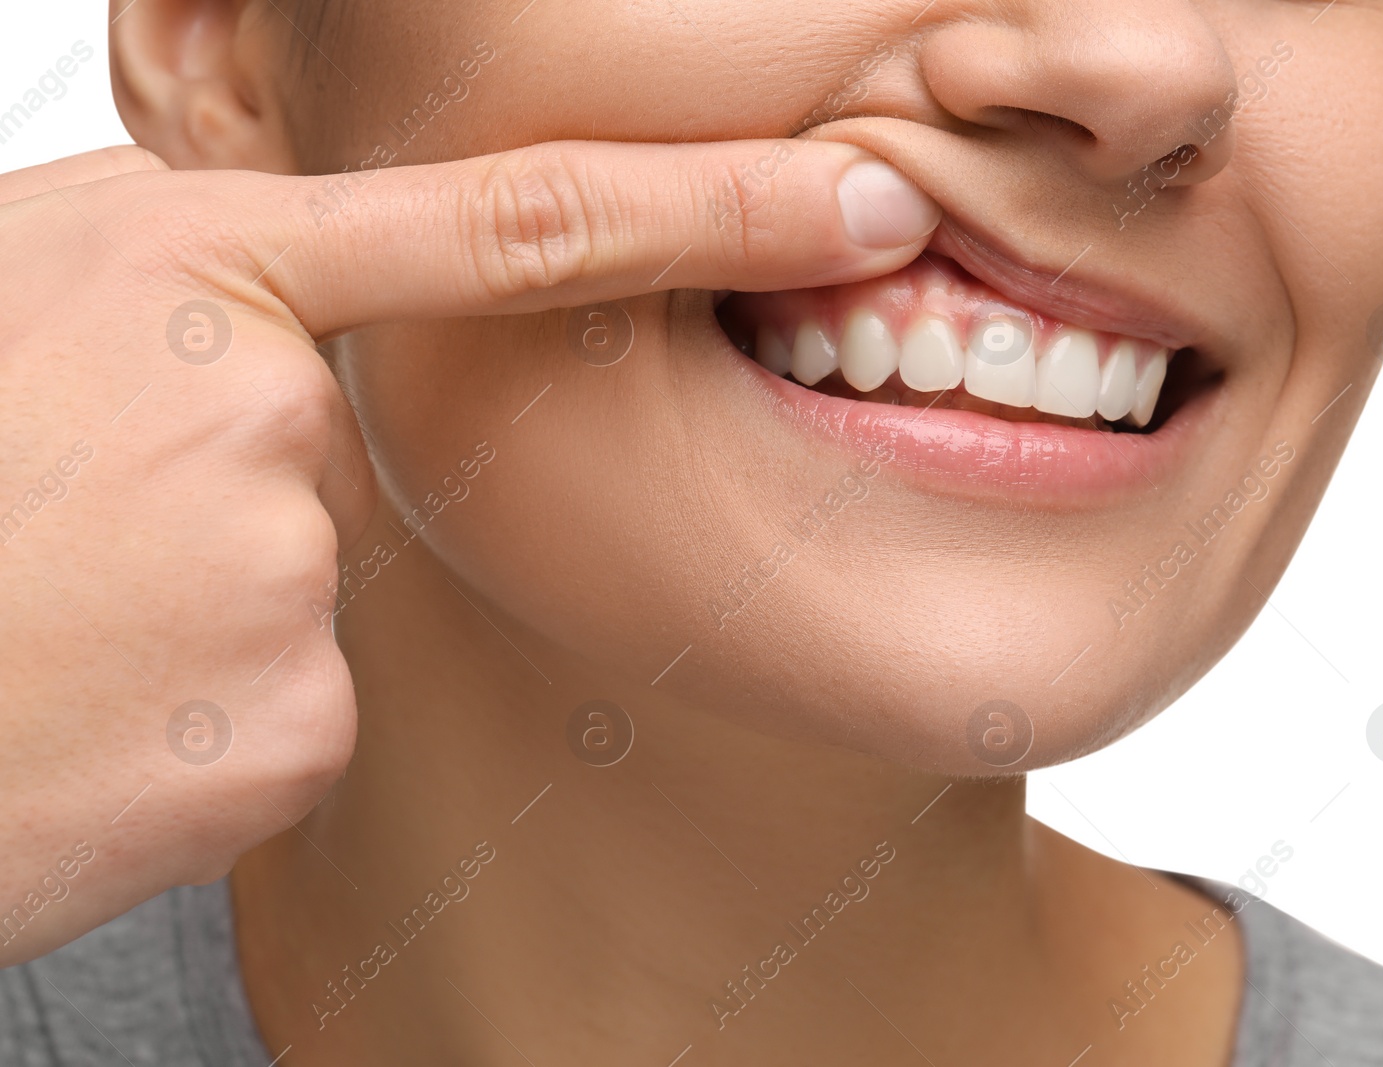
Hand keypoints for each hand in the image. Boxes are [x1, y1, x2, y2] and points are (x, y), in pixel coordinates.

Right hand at [0, 140, 937, 963]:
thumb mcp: (17, 306)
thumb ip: (189, 283)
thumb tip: (295, 311)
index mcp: (190, 265)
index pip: (511, 221)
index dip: (714, 206)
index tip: (855, 199)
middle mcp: (263, 406)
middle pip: (361, 444)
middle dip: (246, 490)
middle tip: (86, 527)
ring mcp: (284, 567)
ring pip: (328, 583)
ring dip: (219, 605)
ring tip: (66, 617)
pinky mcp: (294, 722)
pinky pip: (305, 700)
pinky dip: (217, 709)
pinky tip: (107, 703)